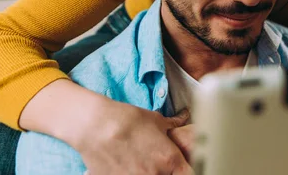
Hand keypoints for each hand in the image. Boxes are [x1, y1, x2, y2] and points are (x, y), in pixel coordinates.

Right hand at [77, 101, 191, 174]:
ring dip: (148, 172)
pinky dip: (130, 173)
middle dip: (167, 171)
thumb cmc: (128, 120)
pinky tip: (126, 166)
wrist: (96, 126)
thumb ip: (172, 125)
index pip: (190, 174)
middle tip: (157, 161)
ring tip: (138, 162)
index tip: (184, 166)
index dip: (188, 170)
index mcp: (170, 160)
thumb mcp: (156, 120)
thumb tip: (182, 119)